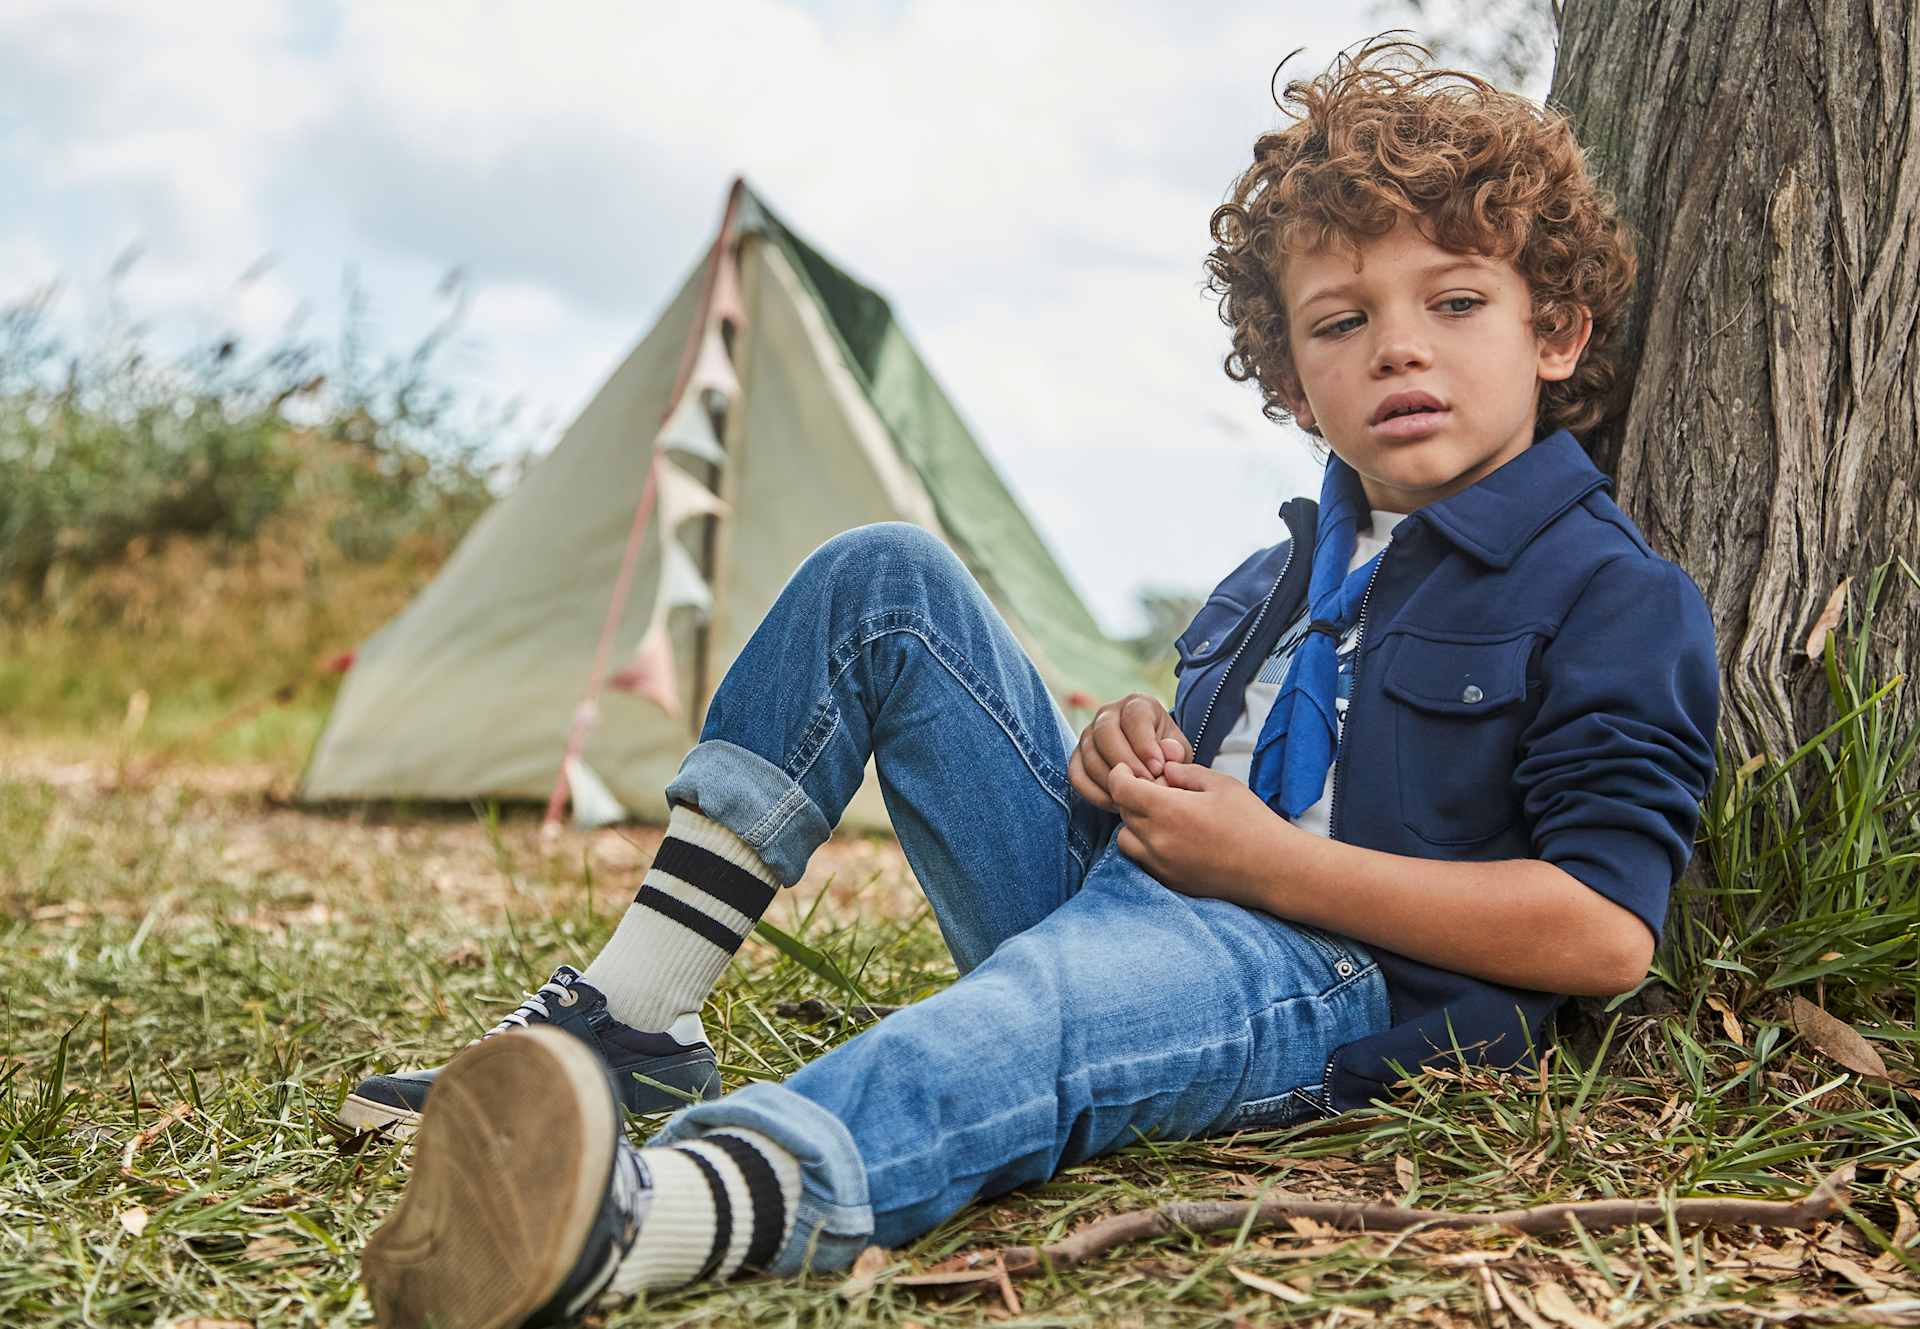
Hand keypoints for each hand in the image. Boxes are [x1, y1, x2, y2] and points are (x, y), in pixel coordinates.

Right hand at [1067, 693, 1192, 811]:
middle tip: (1144, 785)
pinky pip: (1076, 775)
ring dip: (1111, 781)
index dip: (1145, 744)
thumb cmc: (1166, 755)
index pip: (1134, 717)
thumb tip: (1167, 753)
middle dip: (1125, 763)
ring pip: (1090, 756)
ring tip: (1133, 798)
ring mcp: (1088, 734)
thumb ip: (1176, 752)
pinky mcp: (1077, 756)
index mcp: (1137, 704)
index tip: (1158, 768)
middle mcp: (1108, 714)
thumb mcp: (1178, 751)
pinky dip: (1094, 793)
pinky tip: (1115, 803)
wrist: (1149, 765)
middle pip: (1105, 733)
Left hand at [1107, 759, 1290, 907]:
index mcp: (1168, 810)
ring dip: (1135, 825)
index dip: (1120, 774)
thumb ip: (1186, 773)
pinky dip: (1147, 847)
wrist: (1273, 868)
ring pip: (1126, 840)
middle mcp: (1158, 840)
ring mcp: (1161, 865)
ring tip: (1162, 817)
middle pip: (1123, 812)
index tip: (1129, 770)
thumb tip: (1165, 770)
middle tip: (1156, 790)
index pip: (1121, 789)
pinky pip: (1142, 860)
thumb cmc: (1251, 821)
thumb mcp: (1221, 784)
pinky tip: (1172, 838)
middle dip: (1132, 797)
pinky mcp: (1170, 881)